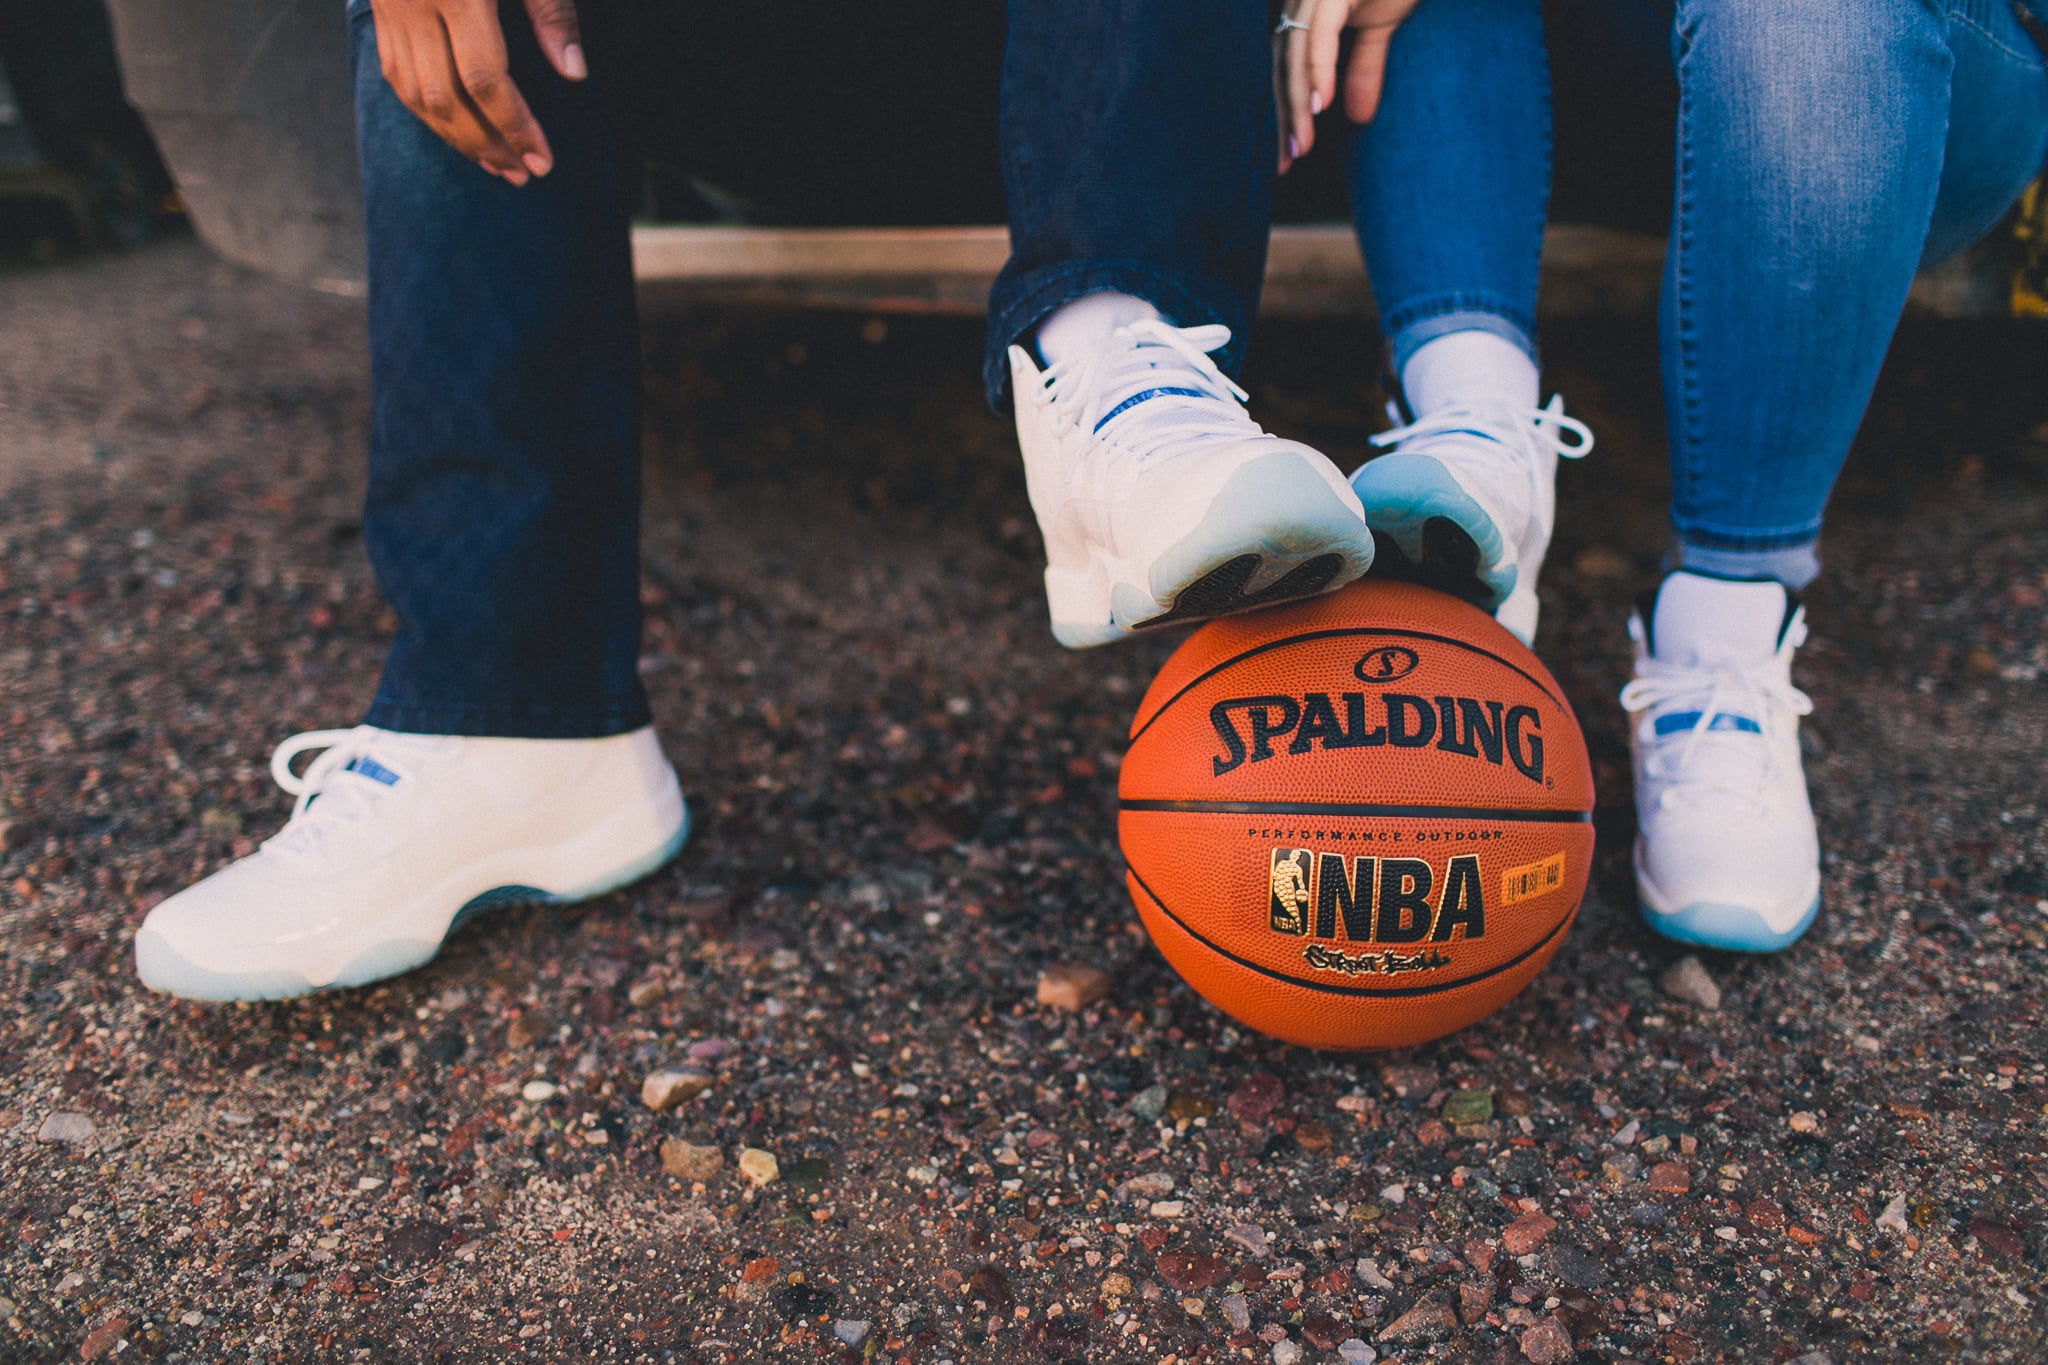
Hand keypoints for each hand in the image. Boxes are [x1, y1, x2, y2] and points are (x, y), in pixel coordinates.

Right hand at [369, 0, 585, 184]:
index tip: (543, 160)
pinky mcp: (376, 5)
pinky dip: (426, 111)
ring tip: (496, 165)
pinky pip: (394, 73)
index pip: (485, 77)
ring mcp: (388, 4)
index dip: (516, 125)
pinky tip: (456, 130)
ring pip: (413, 93)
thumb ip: (551, 10)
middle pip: (446, 98)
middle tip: (524, 175)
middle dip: (487, 145)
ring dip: (455, 138)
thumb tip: (574, 72)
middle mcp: (413, 0)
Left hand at [1276, 0, 1425, 172]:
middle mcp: (1299, 3)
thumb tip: (1356, 117)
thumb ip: (1364, 68)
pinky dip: (1317, 70)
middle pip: (1283, 69)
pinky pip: (1319, 35)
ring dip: (1296, 104)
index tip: (1286, 159)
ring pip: (1294, 57)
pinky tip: (1319, 103)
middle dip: (1284, 118)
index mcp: (1305, 13)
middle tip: (1286, 163)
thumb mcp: (1381, 26)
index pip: (1287, 72)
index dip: (1286, 114)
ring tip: (1299, 145)